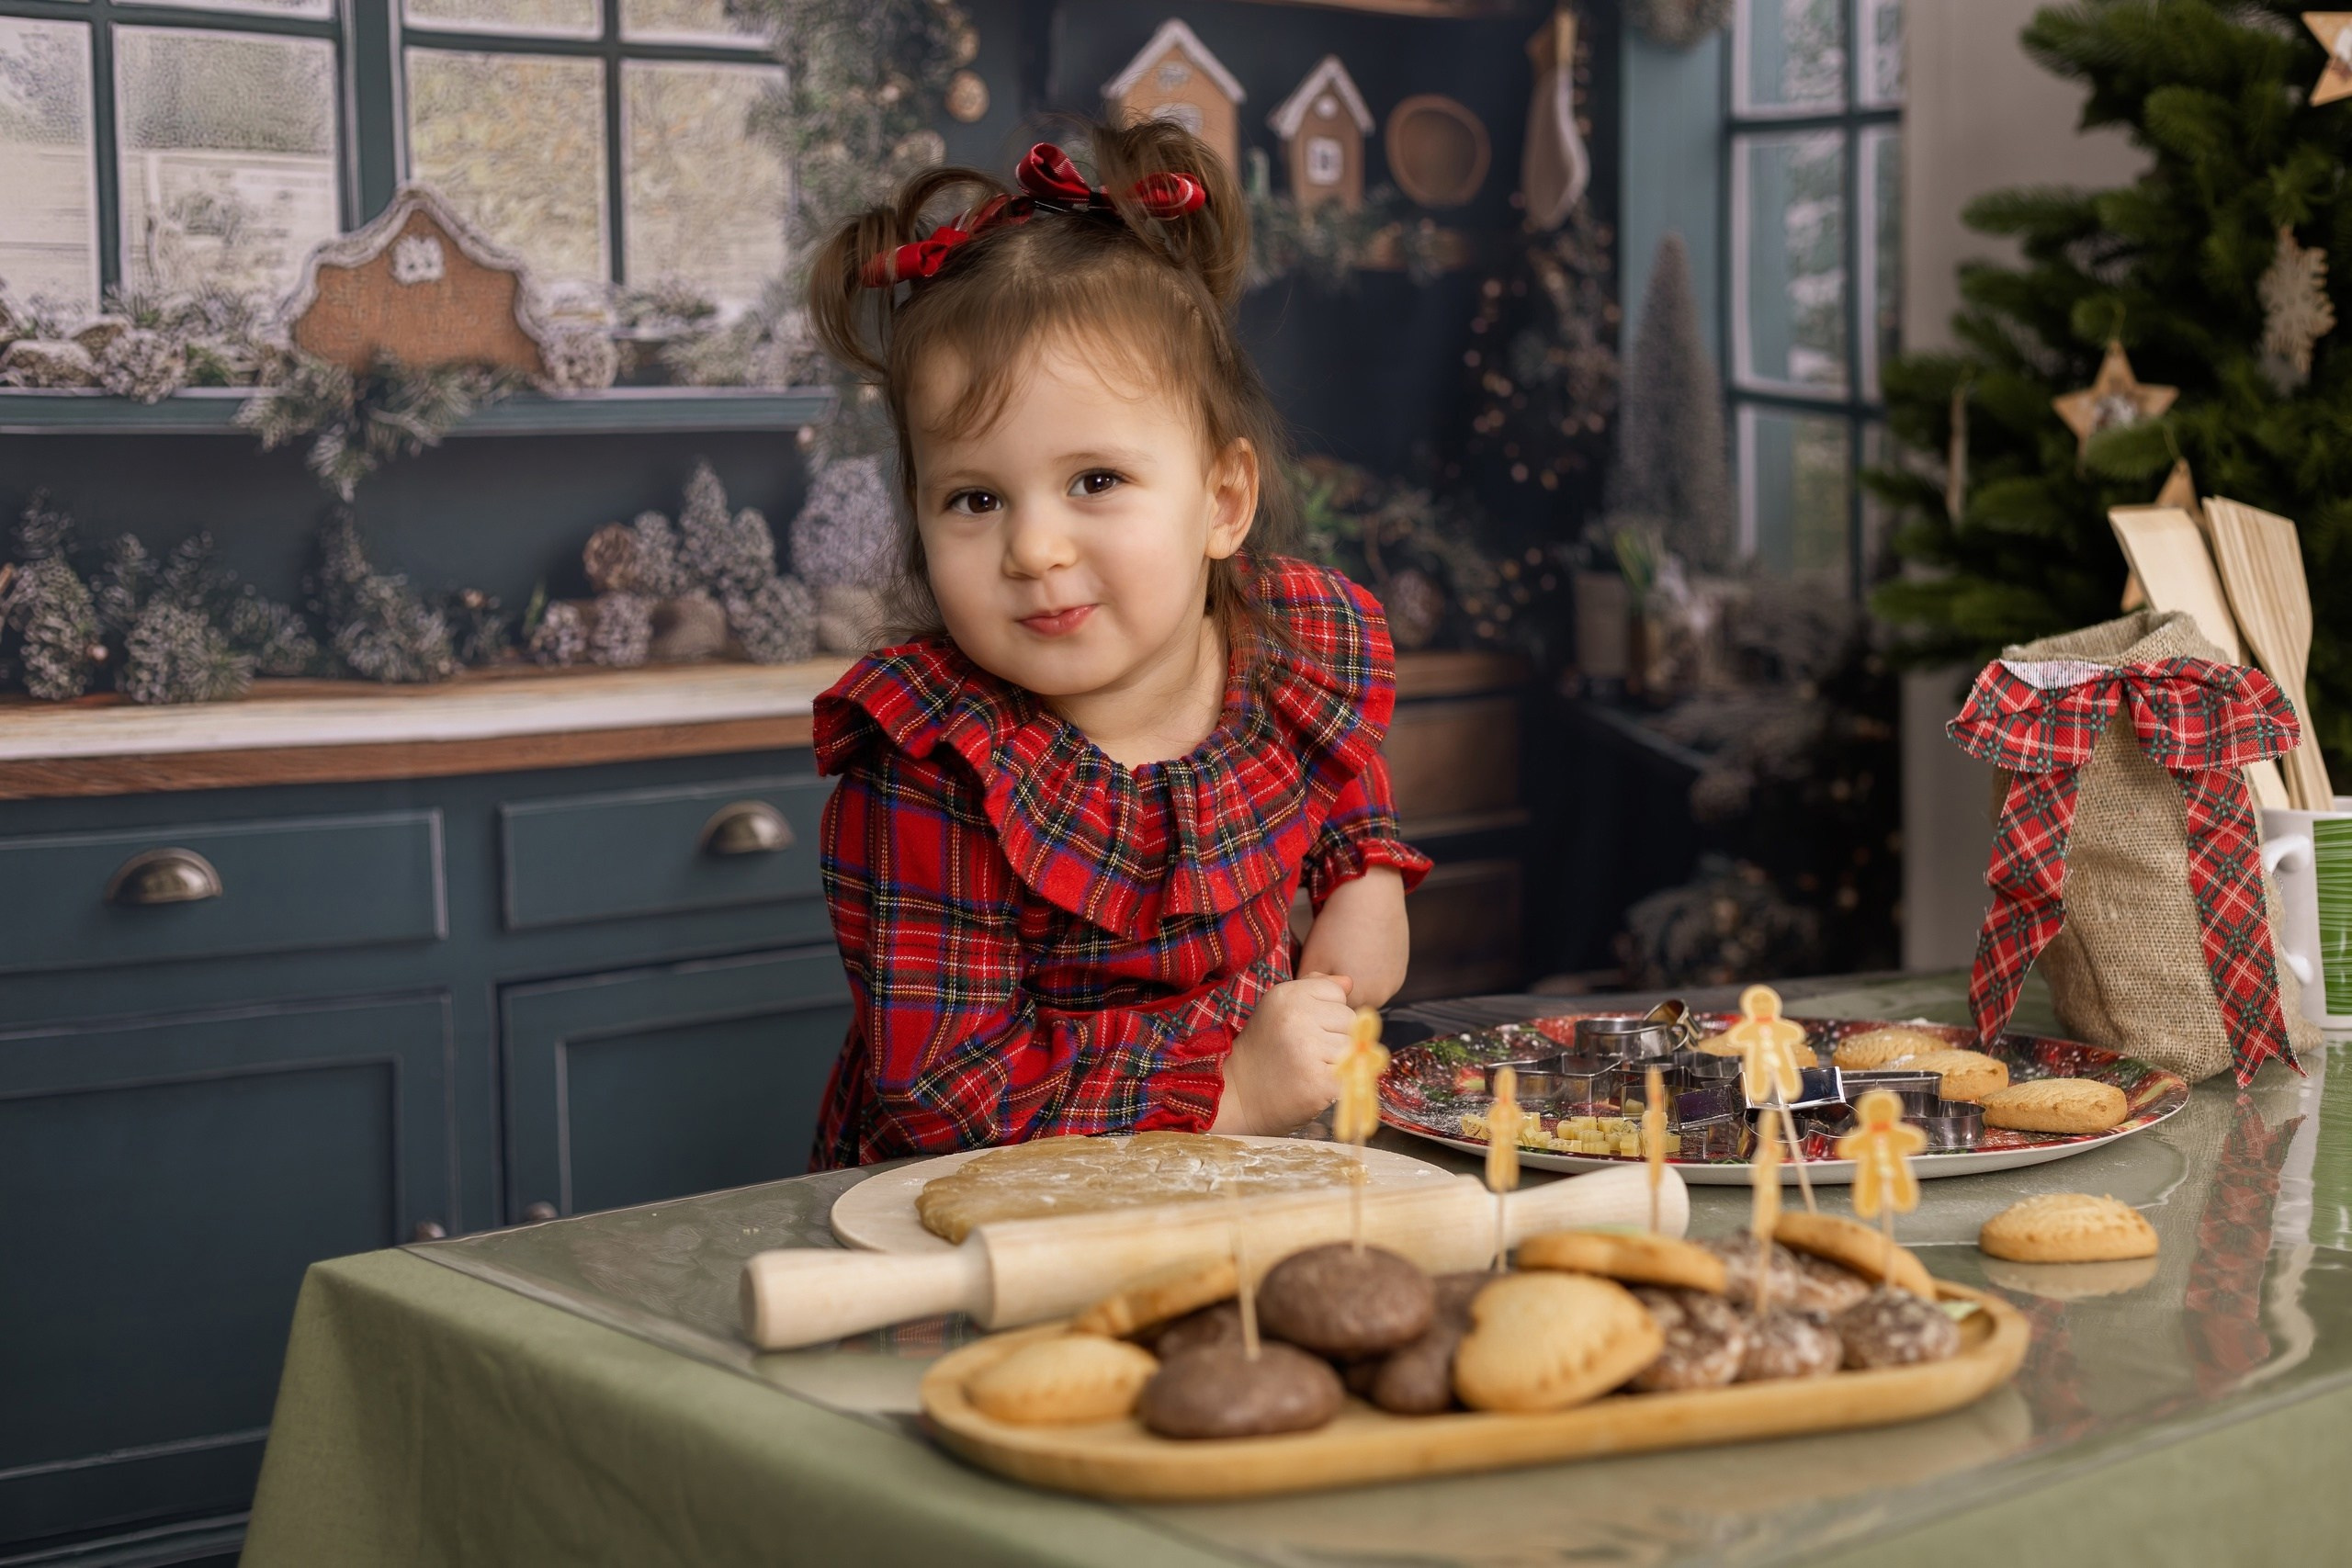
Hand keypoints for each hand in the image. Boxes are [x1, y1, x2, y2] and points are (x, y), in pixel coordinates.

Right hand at [1212, 973, 1356, 1134]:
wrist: (1239, 1096)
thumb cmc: (1264, 1050)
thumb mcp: (1280, 1008)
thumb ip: (1315, 989)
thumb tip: (1348, 982)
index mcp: (1287, 995)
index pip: (1337, 993)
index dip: (1326, 1012)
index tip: (1304, 1028)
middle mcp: (1297, 1017)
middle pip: (1349, 1019)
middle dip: (1334, 1036)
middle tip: (1305, 1052)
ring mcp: (1308, 1050)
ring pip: (1353, 1047)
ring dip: (1338, 1061)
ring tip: (1308, 1068)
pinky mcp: (1320, 1082)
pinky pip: (1352, 1074)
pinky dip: (1339, 1084)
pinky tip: (1314, 1086)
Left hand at [1296, 868, 1408, 1008]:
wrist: (1371, 895)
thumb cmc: (1337, 926)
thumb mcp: (1312, 959)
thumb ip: (1309, 990)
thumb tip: (1308, 1003)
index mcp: (1355, 999)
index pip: (1333, 1016)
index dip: (1322, 1003)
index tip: (1316, 984)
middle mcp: (1379, 998)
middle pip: (1351, 1009)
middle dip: (1339, 996)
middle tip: (1330, 968)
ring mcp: (1393, 985)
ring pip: (1367, 997)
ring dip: (1356, 986)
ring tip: (1345, 958)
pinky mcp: (1401, 971)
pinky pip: (1381, 983)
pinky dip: (1370, 975)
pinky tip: (1360, 954)